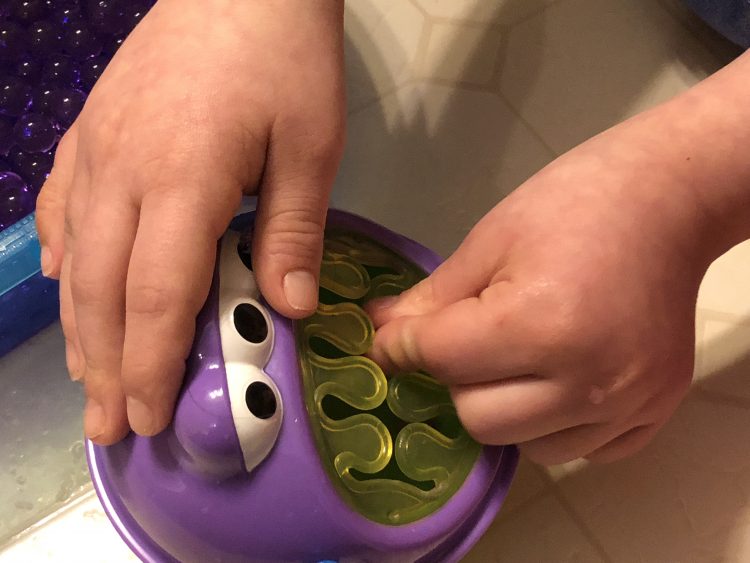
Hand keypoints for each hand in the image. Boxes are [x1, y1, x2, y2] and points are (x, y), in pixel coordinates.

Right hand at [35, 0, 344, 443]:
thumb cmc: (285, 61)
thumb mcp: (310, 145)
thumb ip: (293, 230)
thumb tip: (289, 308)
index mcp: (182, 180)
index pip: (158, 295)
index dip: (152, 364)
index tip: (150, 417)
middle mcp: (122, 172)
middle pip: (105, 291)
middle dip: (108, 366)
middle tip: (111, 425)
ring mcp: (95, 149)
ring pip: (77, 259)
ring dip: (81, 327)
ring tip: (89, 379)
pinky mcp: (89, 132)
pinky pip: (63, 210)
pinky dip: (65, 262)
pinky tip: (69, 292)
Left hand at [367, 117, 714, 464]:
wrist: (667, 202)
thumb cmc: (574, 204)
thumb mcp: (491, 241)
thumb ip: (433, 299)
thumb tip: (379, 333)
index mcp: (540, 324)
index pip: (440, 360)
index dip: (401, 346)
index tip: (391, 339)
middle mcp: (586, 380)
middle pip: (477, 418)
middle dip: (454, 380)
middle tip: (466, 342)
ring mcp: (626, 403)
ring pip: (525, 445)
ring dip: (503, 409)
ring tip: (517, 360)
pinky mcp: (653, 413)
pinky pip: (580, 451)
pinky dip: (555, 425)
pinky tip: (558, 379)